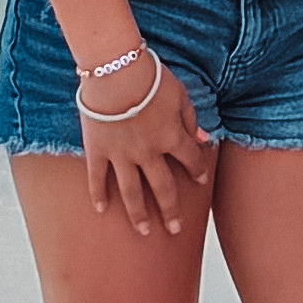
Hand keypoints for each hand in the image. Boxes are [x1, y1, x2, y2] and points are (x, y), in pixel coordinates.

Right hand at [80, 59, 217, 238]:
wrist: (115, 71)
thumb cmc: (149, 77)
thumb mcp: (180, 94)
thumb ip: (191, 119)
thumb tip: (205, 139)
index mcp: (171, 137)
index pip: (190, 159)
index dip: (197, 170)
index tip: (201, 180)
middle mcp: (148, 153)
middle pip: (163, 187)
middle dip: (170, 209)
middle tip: (175, 229)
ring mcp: (122, 155)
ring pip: (132, 192)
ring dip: (138, 213)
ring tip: (143, 231)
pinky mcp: (98, 150)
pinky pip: (97, 178)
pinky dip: (98, 194)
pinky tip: (101, 210)